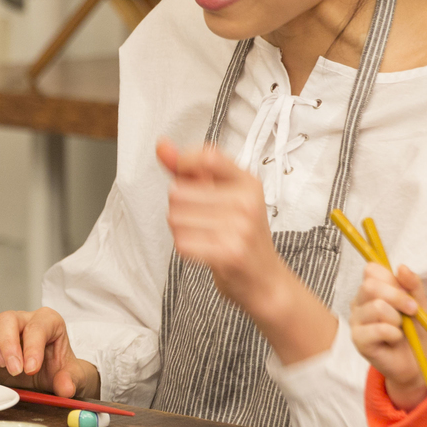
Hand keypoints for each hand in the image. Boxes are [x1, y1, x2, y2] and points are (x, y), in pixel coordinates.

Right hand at [0, 306, 99, 399]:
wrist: (48, 378)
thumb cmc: (60, 371)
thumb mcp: (73, 377)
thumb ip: (71, 380)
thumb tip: (65, 388)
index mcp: (48, 322)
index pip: (38, 325)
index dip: (32, 346)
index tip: (31, 368)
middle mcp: (23, 320)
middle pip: (8, 318)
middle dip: (8, 346)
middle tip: (14, 371)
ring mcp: (1, 328)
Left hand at [155, 140, 288, 316]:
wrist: (265, 281)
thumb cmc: (241, 235)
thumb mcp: (222, 196)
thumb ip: (189, 170)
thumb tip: (161, 145)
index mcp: (247, 181)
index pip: (207, 156)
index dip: (184, 165)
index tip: (188, 181)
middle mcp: (246, 201)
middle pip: (178, 192)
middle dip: (180, 208)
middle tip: (203, 221)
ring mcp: (240, 227)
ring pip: (176, 218)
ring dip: (181, 230)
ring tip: (204, 237)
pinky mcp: (229, 252)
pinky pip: (182, 243)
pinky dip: (186, 248)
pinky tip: (204, 250)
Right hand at [350, 261, 426, 410]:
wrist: (415, 360)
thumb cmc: (414, 330)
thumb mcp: (418, 303)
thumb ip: (412, 284)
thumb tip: (401, 267)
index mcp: (370, 290)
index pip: (371, 270)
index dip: (391, 279)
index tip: (406, 293)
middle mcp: (358, 303)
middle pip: (370, 286)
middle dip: (398, 297)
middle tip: (412, 311)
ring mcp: (355, 321)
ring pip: (377, 307)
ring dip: (397, 319)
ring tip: (400, 328)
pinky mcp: (358, 340)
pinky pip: (378, 329)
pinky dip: (394, 334)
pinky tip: (395, 339)